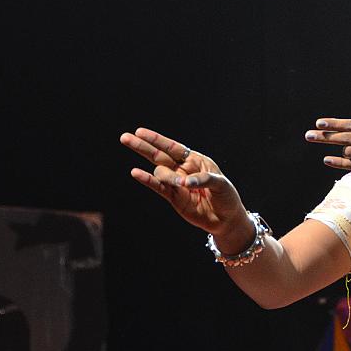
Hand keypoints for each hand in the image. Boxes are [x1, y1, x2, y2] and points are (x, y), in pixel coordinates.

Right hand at [119, 127, 246, 236]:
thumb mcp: (221, 184)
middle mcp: (182, 169)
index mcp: (194, 160)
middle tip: (125, 138)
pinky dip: (148, 181)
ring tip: (179, 182)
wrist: (226, 219)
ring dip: (166, 175)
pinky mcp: (173, 198)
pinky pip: (158, 188)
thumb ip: (203, 179)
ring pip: (160, 172)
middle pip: (158, 155)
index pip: (172, 147)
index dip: (156, 139)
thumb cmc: (226, 197)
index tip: (140, 132)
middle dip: (143, 146)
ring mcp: (176, 184)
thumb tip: (183, 182)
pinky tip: (137, 173)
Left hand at [305, 118, 350, 182]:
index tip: (319, 123)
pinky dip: (339, 162)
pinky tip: (327, 160)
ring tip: (327, 148)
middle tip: (309, 135)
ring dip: (338, 151)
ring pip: (349, 152)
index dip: (334, 124)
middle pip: (345, 137)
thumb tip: (350, 135)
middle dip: (325, 136)